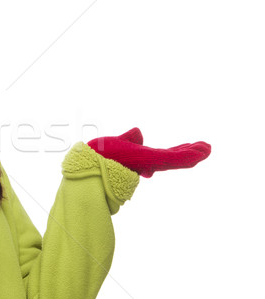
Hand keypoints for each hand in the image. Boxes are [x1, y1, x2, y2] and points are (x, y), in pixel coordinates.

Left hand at [87, 128, 210, 177]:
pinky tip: (202, 152)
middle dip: (190, 152)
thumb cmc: (100, 157)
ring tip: (208, 148)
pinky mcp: (151, 161)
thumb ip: (129, 139)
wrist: (91, 163)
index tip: (189, 145)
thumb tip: (138, 134)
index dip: (178, 150)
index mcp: (141, 159)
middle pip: (174, 158)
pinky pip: (174, 160)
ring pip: (178, 160)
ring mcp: (151, 163)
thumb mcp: (118, 142)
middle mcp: (148, 163)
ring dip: (194, 153)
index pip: (164, 155)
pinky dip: (189, 155)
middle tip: (206, 148)